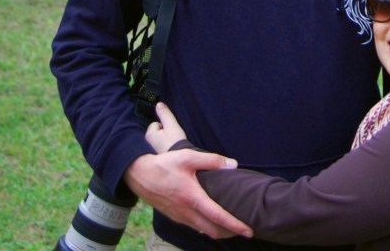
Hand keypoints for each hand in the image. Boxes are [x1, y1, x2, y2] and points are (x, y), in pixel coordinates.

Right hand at [125, 146, 252, 239]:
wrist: (139, 175)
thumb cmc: (164, 164)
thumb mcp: (188, 157)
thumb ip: (211, 160)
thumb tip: (233, 164)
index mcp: (193, 198)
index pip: (218, 216)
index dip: (235, 225)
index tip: (249, 230)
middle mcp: (187, 212)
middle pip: (213, 230)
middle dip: (231, 232)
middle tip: (245, 230)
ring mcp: (180, 217)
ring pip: (204, 230)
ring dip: (219, 230)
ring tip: (232, 225)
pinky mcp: (175, 216)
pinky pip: (195, 226)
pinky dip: (207, 227)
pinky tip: (212, 219)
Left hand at [146, 102, 187, 153]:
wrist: (179, 161)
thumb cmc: (175, 141)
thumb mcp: (171, 124)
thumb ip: (165, 113)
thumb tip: (158, 104)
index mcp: (149, 134)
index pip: (156, 124)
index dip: (165, 125)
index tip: (170, 132)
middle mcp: (147, 143)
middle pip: (157, 131)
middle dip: (164, 133)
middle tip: (172, 138)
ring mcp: (151, 150)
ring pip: (159, 139)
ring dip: (165, 140)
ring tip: (172, 144)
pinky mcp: (156, 157)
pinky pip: (160, 146)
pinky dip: (165, 146)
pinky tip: (170, 150)